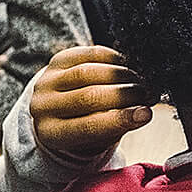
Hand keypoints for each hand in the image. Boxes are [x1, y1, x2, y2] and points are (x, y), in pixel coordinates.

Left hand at [29, 46, 157, 159]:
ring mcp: (47, 80)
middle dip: (125, 94)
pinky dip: (113, 59)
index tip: (146, 114)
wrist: (58, 108)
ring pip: (88, 73)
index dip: (120, 119)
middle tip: (148, 94)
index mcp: (51, 133)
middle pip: (88, 97)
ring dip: (122, 76)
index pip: (87, 127)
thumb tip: (144, 111)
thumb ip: (117, 125)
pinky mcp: (57, 60)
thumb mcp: (97, 136)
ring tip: (141, 81)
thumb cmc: (85, 126)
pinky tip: (128, 66)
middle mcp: (42, 106)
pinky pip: (88, 54)